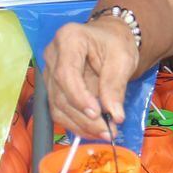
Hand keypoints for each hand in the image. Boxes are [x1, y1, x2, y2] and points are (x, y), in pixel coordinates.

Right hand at [45, 20, 141, 139]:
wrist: (109, 39)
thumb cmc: (116, 43)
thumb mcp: (123, 59)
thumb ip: (116, 85)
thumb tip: (115, 116)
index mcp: (69, 39)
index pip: (66, 73)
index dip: (79, 97)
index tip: (97, 114)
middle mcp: (52, 55)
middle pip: (60, 94)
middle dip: (84, 117)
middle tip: (108, 131)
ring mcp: (49, 72)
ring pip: (57, 106)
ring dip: (80, 125)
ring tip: (105, 133)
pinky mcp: (53, 88)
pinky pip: (60, 111)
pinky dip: (77, 124)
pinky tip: (94, 130)